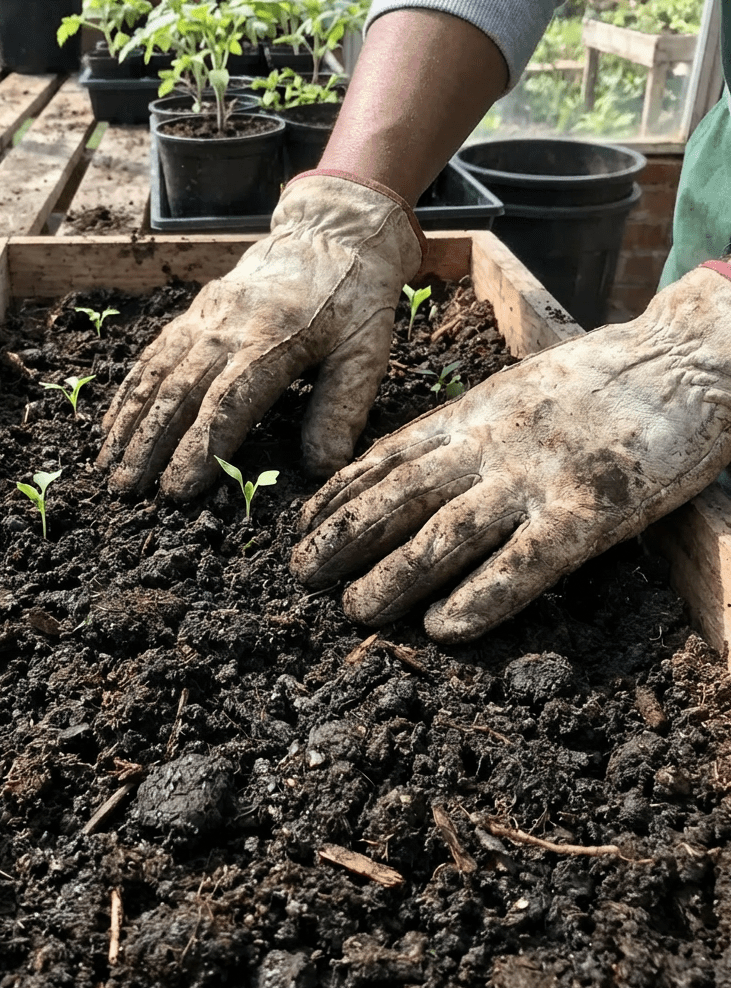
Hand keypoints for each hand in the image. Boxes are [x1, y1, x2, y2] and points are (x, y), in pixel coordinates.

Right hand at [96, 172, 423, 498]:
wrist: (332, 231)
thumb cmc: (355, 299)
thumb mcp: (368, 351)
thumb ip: (343, 408)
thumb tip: (323, 468)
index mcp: (274, 340)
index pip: (227, 403)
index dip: (198, 449)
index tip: (177, 490)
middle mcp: (229, 327)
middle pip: (179, 391)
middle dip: (149, 444)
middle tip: (127, 490)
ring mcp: (206, 316)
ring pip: (157, 373)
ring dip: (129, 421)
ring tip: (108, 466)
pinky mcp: (195, 312)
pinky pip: (154, 354)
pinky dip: (129, 391)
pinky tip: (112, 424)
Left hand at [291, 264, 730, 642]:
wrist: (686, 359)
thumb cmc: (596, 381)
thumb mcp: (512, 391)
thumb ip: (463, 429)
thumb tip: (405, 469)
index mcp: (471, 415)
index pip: (385, 458)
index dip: (338, 496)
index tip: (301, 526)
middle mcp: (490, 446)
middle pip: (399, 497)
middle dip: (344, 537)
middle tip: (301, 575)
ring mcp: (537, 478)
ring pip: (447, 534)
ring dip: (394, 574)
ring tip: (355, 609)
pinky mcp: (591, 511)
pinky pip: (524, 563)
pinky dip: (480, 598)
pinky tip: (443, 629)